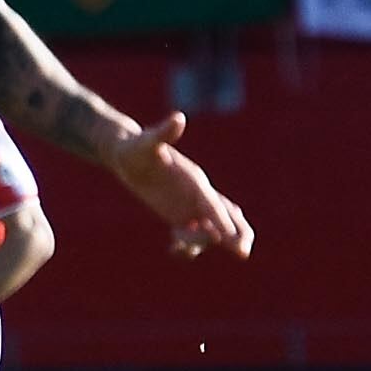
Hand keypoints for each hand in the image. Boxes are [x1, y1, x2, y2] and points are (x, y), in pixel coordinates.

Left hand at [106, 113, 253, 259]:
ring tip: (176, 244)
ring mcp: (190, 206)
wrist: (126, 154)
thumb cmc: (134, 147)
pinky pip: (191, 236)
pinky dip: (188, 246)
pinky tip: (174, 249)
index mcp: (193, 180)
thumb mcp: (145, 142)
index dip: (222, 221)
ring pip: (211, 231)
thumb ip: (163, 133)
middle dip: (236, 234)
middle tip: (243, 252)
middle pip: (225, 217)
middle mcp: (197, 194)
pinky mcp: (179, 215)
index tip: (231, 239)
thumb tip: (178, 118)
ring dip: (201, 242)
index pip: (212, 204)